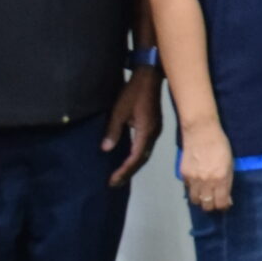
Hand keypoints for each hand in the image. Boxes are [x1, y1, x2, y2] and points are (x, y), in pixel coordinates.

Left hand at [103, 66, 161, 186]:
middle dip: (128, 172)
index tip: (112, 180)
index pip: (135, 158)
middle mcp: (153, 135)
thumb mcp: (119, 110)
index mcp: (146, 132)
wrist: (150, 76)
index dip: (124, 171)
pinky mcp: (153, 127)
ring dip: (132, 166)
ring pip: (145, 154)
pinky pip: (145, 147)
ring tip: (120, 175)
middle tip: (114, 183)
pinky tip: (129, 159)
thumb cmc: (134, 92)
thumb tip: (106, 149)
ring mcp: (155, 131)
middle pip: (142, 160)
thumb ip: (113, 130)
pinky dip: (136, 157)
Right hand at [180, 118, 234, 211]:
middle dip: (212, 206)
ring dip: (201, 199)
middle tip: (214, 200)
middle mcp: (206, 181)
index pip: (220, 203)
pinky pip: (188, 189)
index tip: (225, 204)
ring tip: (205, 194)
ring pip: (195, 200)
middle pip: (207, 205)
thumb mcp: (230, 164)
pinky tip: (197, 183)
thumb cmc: (220, 145)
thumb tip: (227, 198)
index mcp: (221, 178)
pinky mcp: (184, 174)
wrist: (201, 132)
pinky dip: (193, 189)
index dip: (223, 206)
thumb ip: (227, 182)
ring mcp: (193, 179)